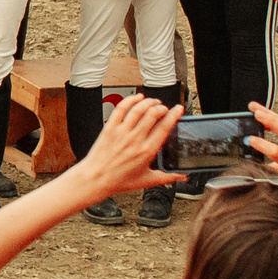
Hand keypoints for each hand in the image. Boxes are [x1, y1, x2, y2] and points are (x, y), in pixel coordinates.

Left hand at [71, 93, 185, 194]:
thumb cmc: (118, 180)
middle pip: (153, 114)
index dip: (174, 115)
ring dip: (148, 102)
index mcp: (147, 151)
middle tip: (165, 108)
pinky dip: (130, 100)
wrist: (96, 178)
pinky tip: (136, 98)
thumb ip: (167, 177)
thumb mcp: (147, 180)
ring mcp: (122, 132)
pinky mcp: (110, 128)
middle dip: (162, 107)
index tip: (178, 110)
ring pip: (138, 109)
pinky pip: (120, 109)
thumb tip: (182, 176)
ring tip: (154, 102)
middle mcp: (135, 139)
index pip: (165, 127)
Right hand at [244, 101, 277, 188]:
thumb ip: (272, 168)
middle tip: (256, 114)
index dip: (263, 145)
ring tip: (255, 108)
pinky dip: (277, 118)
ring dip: (269, 114)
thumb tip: (255, 162)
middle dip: (270, 121)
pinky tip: (267, 114)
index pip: (277, 152)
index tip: (251, 139)